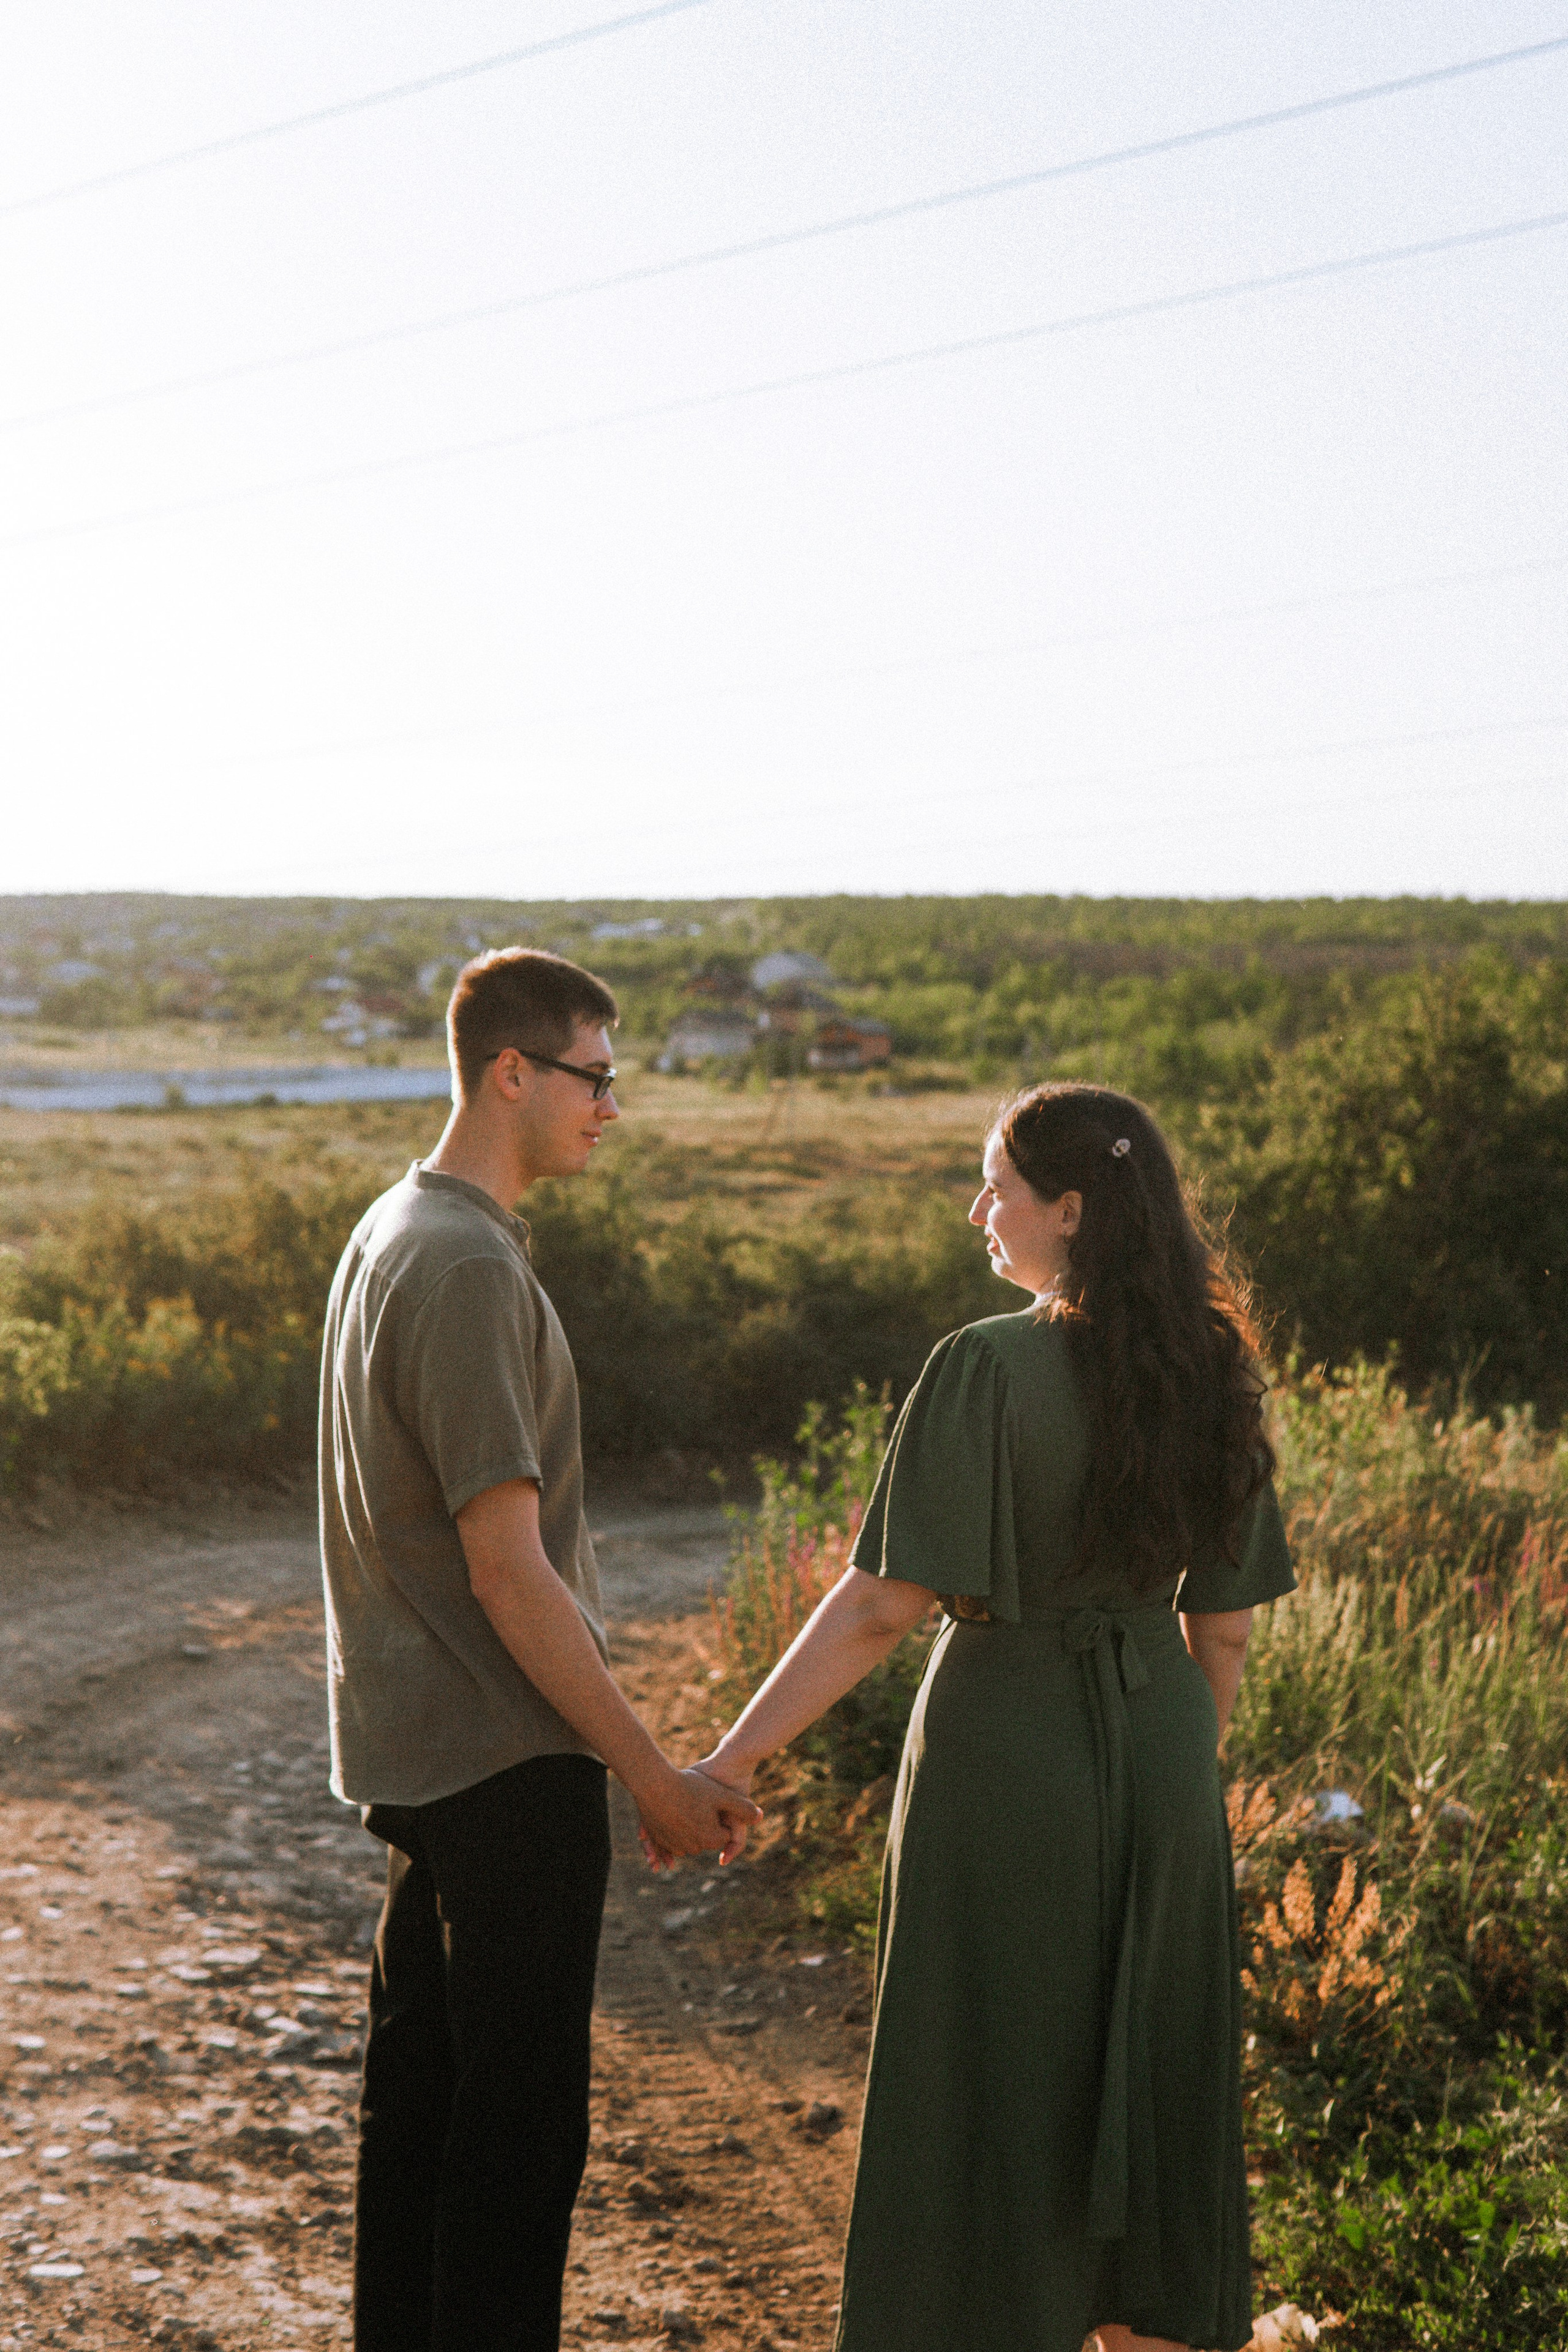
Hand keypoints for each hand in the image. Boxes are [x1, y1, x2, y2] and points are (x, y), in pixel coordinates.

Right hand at [636, 1764, 760, 1871]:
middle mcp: (693, 1847)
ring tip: (685, 1801)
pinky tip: (673, 1811)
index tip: (714, 1800)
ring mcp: (674, 1844)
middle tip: (699, 1799)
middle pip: (707, 1836)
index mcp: (711, 1839)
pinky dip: (672, 1828)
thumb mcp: (722, 1795)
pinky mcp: (659, 1838)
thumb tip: (760, 1817)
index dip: (721, 1815)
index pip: (724, 1833)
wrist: (653, 1784)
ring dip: (689, 1825)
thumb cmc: (690, 1787)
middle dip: (706, 1821)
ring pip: (689, 1836)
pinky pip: (670, 1837)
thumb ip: (744, 1808)